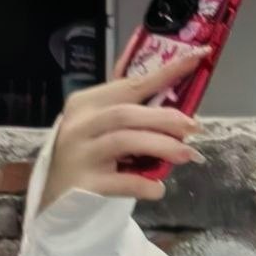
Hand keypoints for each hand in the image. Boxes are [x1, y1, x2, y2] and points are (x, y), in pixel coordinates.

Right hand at [37, 46, 210, 211]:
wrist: (58, 198)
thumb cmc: (88, 156)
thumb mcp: (102, 127)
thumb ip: (132, 113)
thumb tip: (179, 107)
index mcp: (87, 103)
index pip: (131, 83)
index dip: (167, 72)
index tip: (197, 58)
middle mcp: (80, 124)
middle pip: (127, 112)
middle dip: (166, 118)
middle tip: (194, 128)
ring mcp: (81, 154)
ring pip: (125, 141)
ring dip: (163, 146)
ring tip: (188, 155)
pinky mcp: (86, 184)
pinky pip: (123, 182)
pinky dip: (146, 184)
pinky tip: (159, 188)